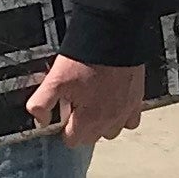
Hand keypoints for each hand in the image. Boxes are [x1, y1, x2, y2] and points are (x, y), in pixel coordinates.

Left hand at [26, 55, 146, 147]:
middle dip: (81, 126)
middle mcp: (110, 119)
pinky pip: (130, 120)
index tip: (62, 114)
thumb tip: (41, 121)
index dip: (64, 129)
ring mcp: (126, 110)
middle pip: (92, 137)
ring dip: (101, 123)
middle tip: (75, 104)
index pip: (73, 141)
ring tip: (93, 103)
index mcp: (90, 119)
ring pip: (111, 131)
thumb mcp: (55, 79)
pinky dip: (121, 116)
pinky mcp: (137, 99)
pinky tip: (111, 102)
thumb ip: (42, 104)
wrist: (114, 36)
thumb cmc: (86, 57)